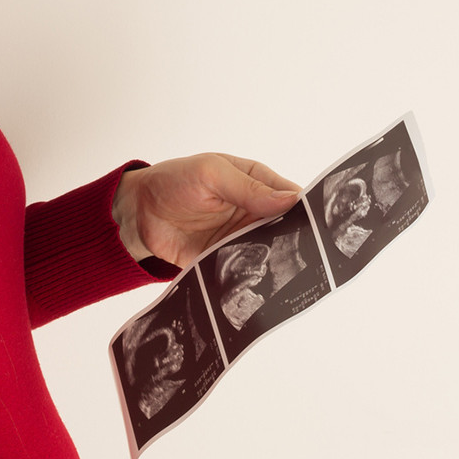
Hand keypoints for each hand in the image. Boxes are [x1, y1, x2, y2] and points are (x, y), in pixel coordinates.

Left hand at [113, 154, 301, 268]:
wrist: (138, 213)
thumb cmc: (174, 181)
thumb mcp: (211, 173)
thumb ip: (247, 187)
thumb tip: (289, 200)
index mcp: (258, 183)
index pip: (293, 197)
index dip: (307, 211)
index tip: (320, 226)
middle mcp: (254, 212)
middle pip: (286, 229)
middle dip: (296, 241)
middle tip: (309, 256)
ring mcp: (240, 238)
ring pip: (268, 252)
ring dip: (274, 261)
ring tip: (287, 273)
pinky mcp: (224, 261)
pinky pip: (244, 272)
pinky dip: (251, 278)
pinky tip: (259, 285)